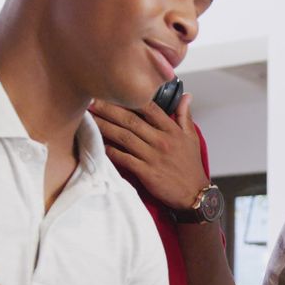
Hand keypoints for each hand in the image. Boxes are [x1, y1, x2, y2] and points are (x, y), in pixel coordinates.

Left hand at [91, 95, 208, 209]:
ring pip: (124, 137)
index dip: (130, 97)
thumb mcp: (192, 137)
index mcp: (172, 130)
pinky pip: (124, 159)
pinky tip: (99, 145)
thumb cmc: (191, 165)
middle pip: (131, 120)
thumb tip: (186, 96)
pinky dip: (111, 151)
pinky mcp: (146, 173)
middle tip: (92, 101)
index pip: (149, 108)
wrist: (194, 194)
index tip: (113, 90)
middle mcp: (161, 141)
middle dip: (109, 109)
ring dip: (105, 127)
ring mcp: (153, 157)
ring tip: (90, 118)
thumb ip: (185, 115)